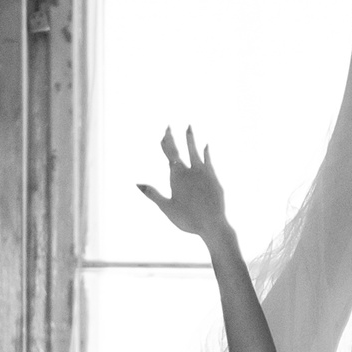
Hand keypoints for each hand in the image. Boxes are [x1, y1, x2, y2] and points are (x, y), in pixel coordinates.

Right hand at [138, 127, 229, 242]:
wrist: (213, 225)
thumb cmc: (188, 220)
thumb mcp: (166, 208)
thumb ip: (152, 194)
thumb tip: (137, 183)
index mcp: (177, 176)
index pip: (170, 155)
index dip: (166, 143)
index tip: (163, 133)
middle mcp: (191, 171)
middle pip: (180, 150)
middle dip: (173, 138)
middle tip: (169, 126)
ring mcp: (204, 173)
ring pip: (196, 151)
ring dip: (191, 139)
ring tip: (189, 126)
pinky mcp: (215, 179)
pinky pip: (209, 161)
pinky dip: (206, 153)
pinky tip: (206, 146)